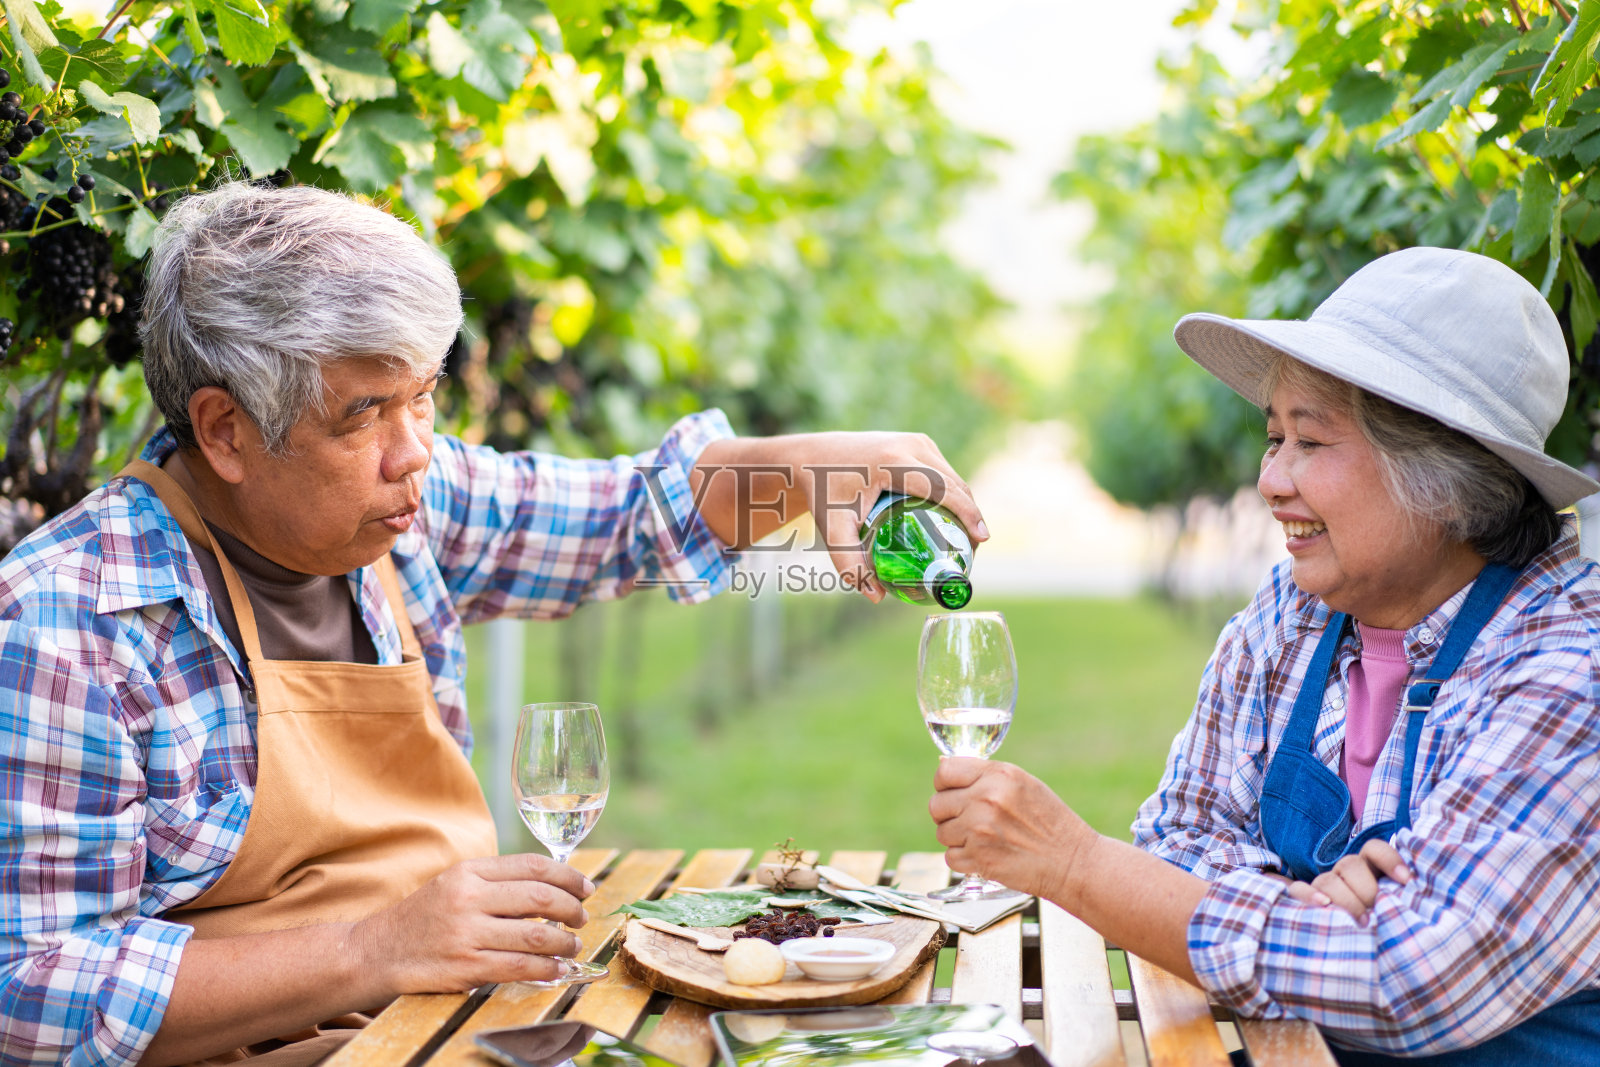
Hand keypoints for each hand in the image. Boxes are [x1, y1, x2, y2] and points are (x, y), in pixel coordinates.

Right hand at [349, 853, 594, 995]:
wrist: (376, 952)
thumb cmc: (423, 918)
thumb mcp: (454, 884)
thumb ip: (496, 882)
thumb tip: (551, 887)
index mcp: (469, 871)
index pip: (532, 866)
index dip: (568, 876)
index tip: (585, 887)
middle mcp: (469, 898)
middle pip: (540, 896)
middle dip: (571, 908)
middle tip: (581, 918)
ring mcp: (466, 934)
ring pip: (535, 935)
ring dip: (564, 942)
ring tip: (572, 944)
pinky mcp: (465, 967)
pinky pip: (518, 967)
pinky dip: (546, 969)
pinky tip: (557, 969)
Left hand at [693, 431, 987, 600]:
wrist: (812, 455)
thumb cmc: (823, 492)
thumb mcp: (833, 528)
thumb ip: (849, 562)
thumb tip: (876, 597)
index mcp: (894, 461)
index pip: (944, 489)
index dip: (969, 513)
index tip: (981, 539)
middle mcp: (912, 446)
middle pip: (955, 485)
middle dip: (971, 517)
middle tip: (971, 553)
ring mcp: (917, 441)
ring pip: (953, 478)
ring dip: (965, 506)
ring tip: (964, 541)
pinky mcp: (918, 442)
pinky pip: (944, 472)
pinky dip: (953, 494)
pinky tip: (953, 520)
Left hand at [928, 758, 1091, 900]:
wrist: (1072, 862)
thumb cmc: (1050, 822)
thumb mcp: (1024, 784)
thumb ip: (984, 775)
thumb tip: (942, 764)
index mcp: (998, 775)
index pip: (945, 771)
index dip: (943, 784)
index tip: (950, 792)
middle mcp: (986, 798)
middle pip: (936, 804)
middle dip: (948, 815)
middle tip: (968, 821)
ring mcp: (980, 829)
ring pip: (941, 832)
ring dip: (957, 839)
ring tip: (985, 839)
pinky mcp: (979, 858)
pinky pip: (950, 857)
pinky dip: (964, 860)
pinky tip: (986, 855)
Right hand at [1285, 839, 1411, 924]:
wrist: (1342, 952)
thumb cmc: (1379, 927)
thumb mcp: (1393, 912)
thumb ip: (1401, 900)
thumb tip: (1416, 894)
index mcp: (1367, 870)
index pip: (1374, 850)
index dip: (1390, 859)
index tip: (1407, 881)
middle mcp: (1343, 873)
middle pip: (1351, 864)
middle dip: (1367, 889)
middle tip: (1378, 911)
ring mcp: (1322, 885)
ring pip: (1329, 880)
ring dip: (1347, 900)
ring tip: (1363, 922)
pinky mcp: (1300, 899)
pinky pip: (1298, 889)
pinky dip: (1310, 895)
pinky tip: (1324, 905)